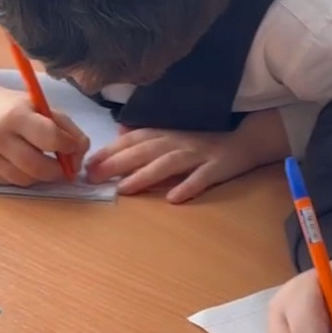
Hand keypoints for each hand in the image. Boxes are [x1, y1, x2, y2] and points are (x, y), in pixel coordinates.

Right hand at [0, 81, 89, 186]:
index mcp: (15, 115)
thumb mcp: (41, 107)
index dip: (67, 146)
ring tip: (46, 164)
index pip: (49, 137)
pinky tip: (25, 165)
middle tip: (66, 167)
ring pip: (25, 179)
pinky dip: (25, 177)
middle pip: (37, 166)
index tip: (73, 147)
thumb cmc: (15, 108)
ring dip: (43, 176)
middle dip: (58, 170)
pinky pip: (12, 183)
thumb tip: (81, 152)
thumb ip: (66, 127)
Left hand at [84, 109, 287, 201]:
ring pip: (168, 163)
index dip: (110, 150)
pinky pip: (202, 178)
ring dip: (145, 175)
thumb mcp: (173, 138)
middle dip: (118, 163)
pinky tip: (174, 198)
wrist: (244, 143)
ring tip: (124, 188)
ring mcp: (198, 155)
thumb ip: (147, 139)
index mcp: (166, 135)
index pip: (133, 139)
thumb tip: (118, 134)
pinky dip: (188, 186)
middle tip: (94, 177)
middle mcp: (178, 142)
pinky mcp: (217, 168)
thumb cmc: (203, 145)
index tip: (87, 163)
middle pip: (145, 151)